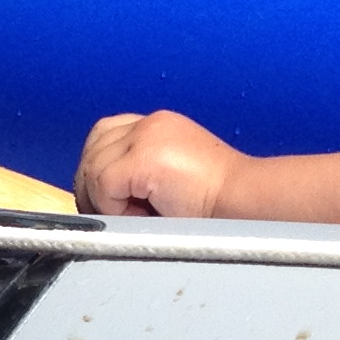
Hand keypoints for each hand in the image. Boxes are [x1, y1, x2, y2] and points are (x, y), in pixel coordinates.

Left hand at [75, 109, 242, 217]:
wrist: (247, 205)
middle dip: (95, 188)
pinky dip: (115, 208)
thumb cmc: (219, 203)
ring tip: (141, 216)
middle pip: (92, 151)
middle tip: (122, 214)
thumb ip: (139, 174)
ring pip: (92, 169)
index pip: (103, 137)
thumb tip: (98, 194)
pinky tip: (145, 215)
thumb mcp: (172, 178)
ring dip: (108, 201)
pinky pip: (103, 184)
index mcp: (157, 126)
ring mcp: (147, 136)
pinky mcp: (145, 157)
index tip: (113, 201)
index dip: (100, 171)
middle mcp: (149, 123)